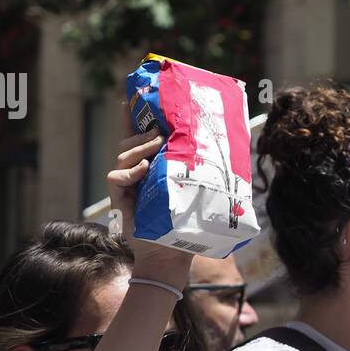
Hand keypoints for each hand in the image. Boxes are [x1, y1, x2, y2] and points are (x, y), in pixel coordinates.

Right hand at [107, 103, 190, 281]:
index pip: (141, 136)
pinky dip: (129, 171)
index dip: (136, 116)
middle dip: (144, 131)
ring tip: (157, 147)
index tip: (134, 96)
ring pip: (124, 153)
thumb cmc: (189, 224)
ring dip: (140, 147)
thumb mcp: (199, 191)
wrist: (172, 254)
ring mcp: (127, 184)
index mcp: (155, 166)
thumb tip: (233, 149)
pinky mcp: (119, 198)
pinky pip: (116, 176)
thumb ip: (203, 170)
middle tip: (162, 131)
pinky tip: (143, 171)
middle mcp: (138, 172)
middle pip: (131, 140)